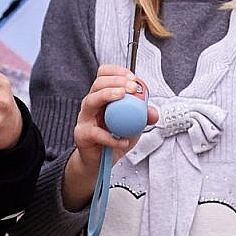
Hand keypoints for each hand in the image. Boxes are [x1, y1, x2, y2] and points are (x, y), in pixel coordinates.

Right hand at [60, 65, 155, 210]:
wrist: (100, 162)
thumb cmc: (114, 138)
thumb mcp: (134, 125)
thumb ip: (144, 117)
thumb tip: (153, 112)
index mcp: (103, 97)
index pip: (104, 75)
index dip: (117, 72)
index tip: (133, 78)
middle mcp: (91, 104)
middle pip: (98, 84)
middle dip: (116, 81)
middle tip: (132, 87)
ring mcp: (85, 118)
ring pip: (91, 101)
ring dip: (108, 95)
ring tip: (123, 96)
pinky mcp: (82, 134)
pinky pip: (96, 133)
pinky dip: (112, 137)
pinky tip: (123, 140)